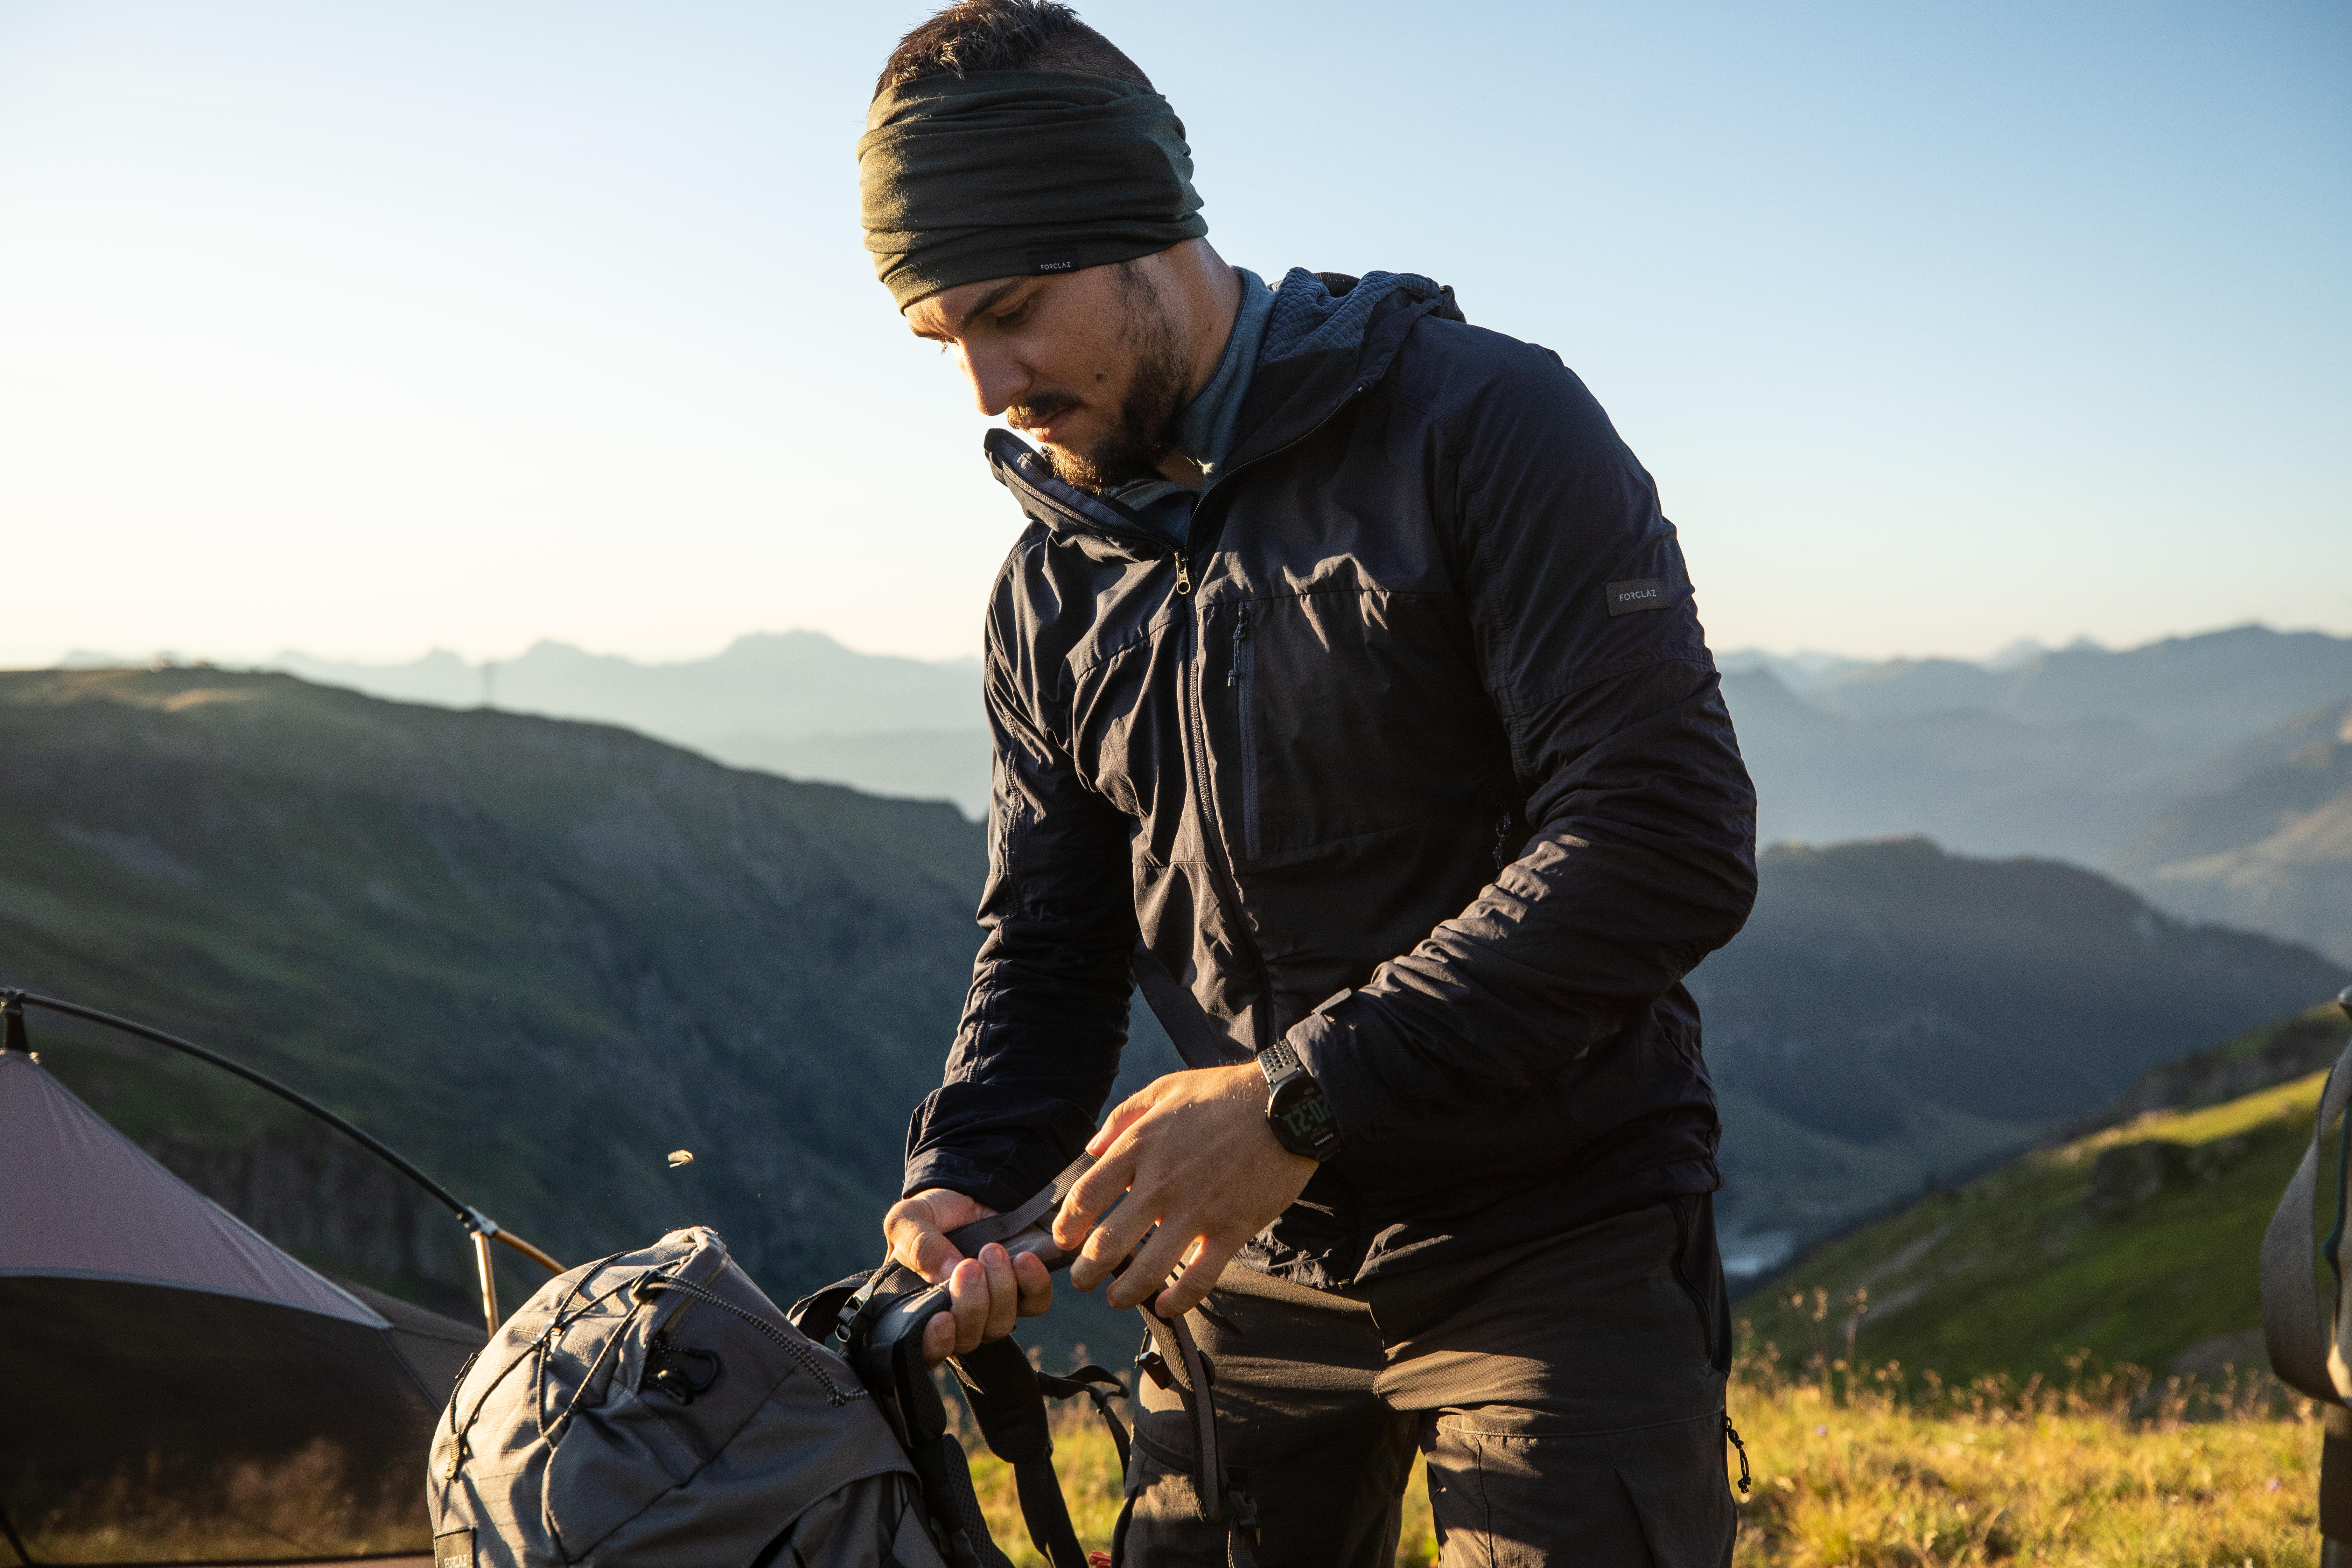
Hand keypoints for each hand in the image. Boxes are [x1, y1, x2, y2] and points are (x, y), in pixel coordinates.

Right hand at [884, 1188, 1052, 1367]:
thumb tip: (947, 1272)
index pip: (927, 1349)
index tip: (942, 1319)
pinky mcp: (1022, 1292)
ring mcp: (992, 1308)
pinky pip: (1035, 1303)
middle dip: (971, 1304)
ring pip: (1001, 1324)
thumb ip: (918, 1246)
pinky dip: (1033, 1284)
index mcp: (922, 1309)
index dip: (936, 1344)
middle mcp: (958, 1318)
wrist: (967, 1193)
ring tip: (993, 1251)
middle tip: (970, 1265)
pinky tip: (1024, 1259)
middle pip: (969, 1338)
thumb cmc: (930, 1214)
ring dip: (1000, 1290)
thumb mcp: (908, 1220)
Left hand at [1052, 1063, 1316, 1317]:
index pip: (1085, 1196)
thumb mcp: (1166, 1089)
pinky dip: (1178, 1299)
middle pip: (1106, 1242)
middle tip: (1082, 1279)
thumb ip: (1123, 1116)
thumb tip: (1092, 1148)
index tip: (1063, 1239)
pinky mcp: (1231, 1229)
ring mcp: (1196, 1210)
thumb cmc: (1224, 1094)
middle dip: (1086, 1270)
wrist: (1287, 1105)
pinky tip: (1164, 1306)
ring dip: (1123, 1293)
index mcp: (1141, 1146)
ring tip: (1114, 1300)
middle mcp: (1160, 1183)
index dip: (1066, 1225)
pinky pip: (1198, 1278)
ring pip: (1146, 1268)